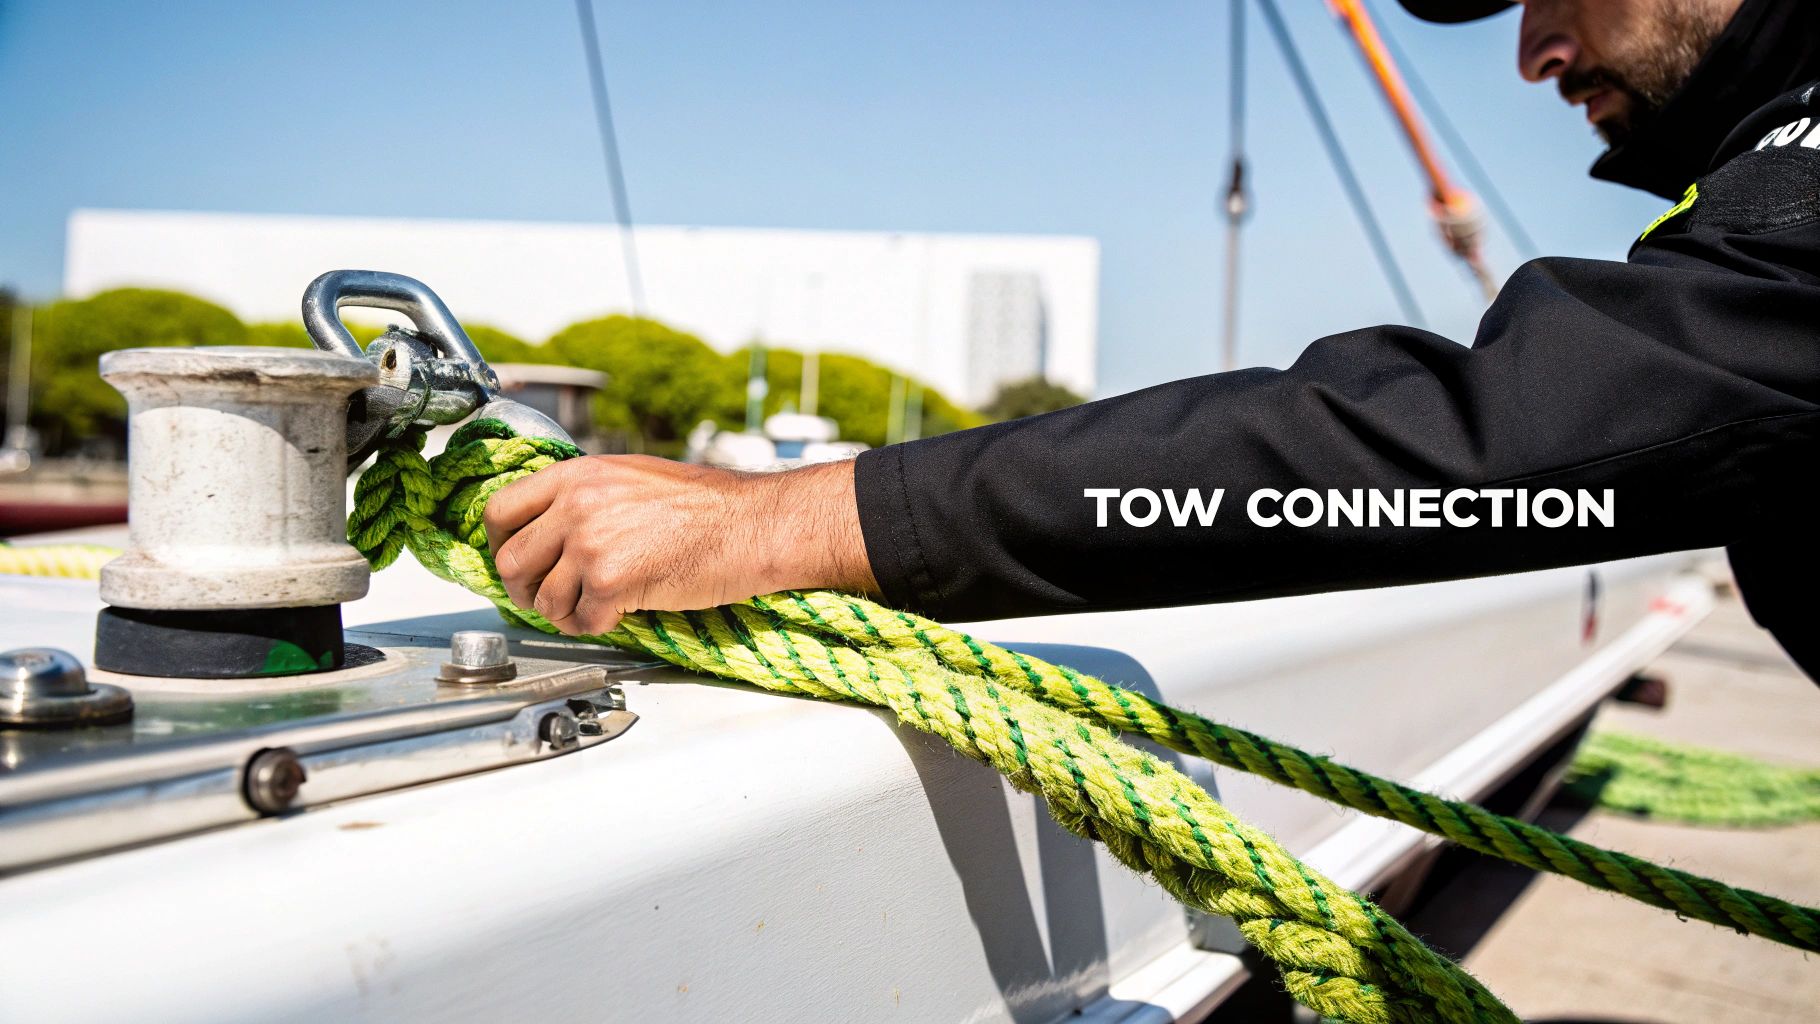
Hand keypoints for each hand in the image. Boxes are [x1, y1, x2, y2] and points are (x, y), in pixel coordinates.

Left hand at [484, 455, 877, 635]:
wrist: (749, 525)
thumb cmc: (706, 505)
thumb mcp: (632, 477)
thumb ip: (585, 496)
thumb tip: (550, 529)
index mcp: (578, 475)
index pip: (500, 510)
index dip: (500, 544)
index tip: (514, 560)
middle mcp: (577, 505)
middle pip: (511, 560)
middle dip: (524, 588)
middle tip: (546, 597)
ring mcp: (591, 544)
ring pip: (542, 598)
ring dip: (561, 613)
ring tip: (589, 609)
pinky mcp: (611, 582)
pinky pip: (579, 620)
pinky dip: (593, 626)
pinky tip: (615, 614)